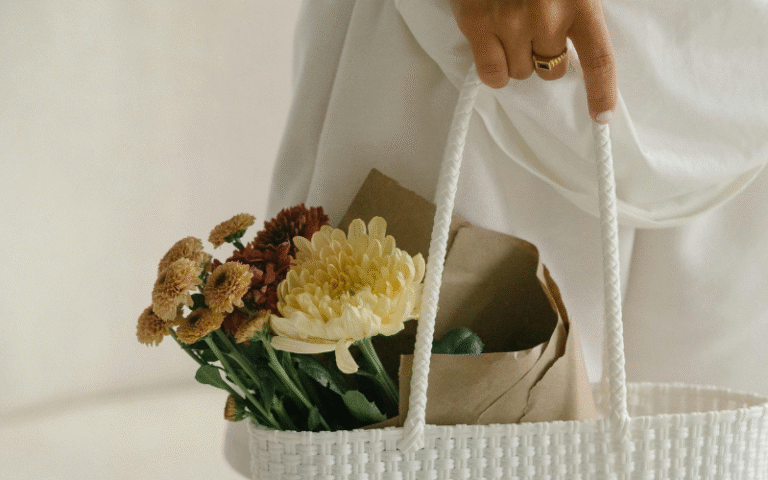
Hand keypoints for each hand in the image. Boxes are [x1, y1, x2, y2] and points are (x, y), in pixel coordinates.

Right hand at [449, 0, 616, 122]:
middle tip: (534, 38)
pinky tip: (492, 52)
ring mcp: (510, 23)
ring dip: (516, 61)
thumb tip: (577, 44)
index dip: (602, 91)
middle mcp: (547, 16)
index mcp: (579, 1)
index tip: (601, 115)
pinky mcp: (477, 25)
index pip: (598, 58)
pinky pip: (491, 74)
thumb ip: (578, 8)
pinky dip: (494, 72)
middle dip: (544, 60)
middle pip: (551, 70)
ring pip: (519, 74)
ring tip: (509, 33)